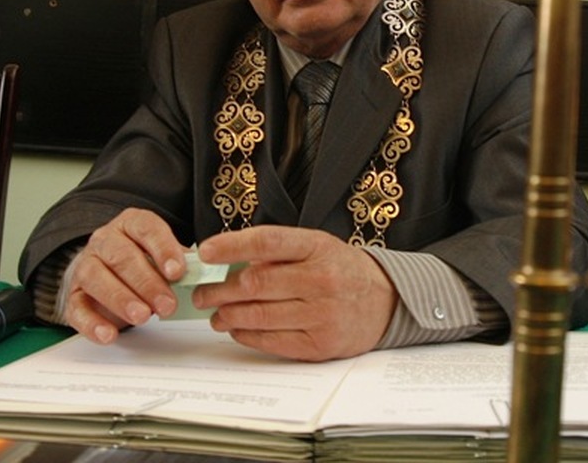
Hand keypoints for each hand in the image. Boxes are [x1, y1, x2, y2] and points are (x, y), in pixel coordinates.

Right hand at [65, 208, 186, 344]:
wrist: (103, 269)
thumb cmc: (141, 260)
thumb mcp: (162, 254)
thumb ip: (179, 261)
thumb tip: (201, 274)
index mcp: (131, 224)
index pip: (147, 229)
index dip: (163, 249)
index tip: (178, 272)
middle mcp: (105, 240)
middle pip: (123, 257)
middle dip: (147, 283)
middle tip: (167, 305)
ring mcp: (85, 265)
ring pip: (97, 278)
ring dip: (121, 299)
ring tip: (143, 317)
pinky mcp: (73, 294)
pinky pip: (77, 307)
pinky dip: (92, 323)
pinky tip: (109, 334)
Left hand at [192, 226, 398, 360]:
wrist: (386, 301)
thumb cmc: (342, 270)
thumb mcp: (317, 247)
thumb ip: (279, 252)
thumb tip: (228, 262)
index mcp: (318, 247)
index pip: (267, 242)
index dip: (232, 246)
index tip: (205, 251)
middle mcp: (321, 279)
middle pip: (255, 283)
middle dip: (219, 290)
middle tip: (202, 292)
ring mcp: (322, 314)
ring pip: (258, 315)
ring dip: (227, 315)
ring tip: (215, 314)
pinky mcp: (320, 344)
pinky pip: (271, 341)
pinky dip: (246, 335)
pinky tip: (237, 328)